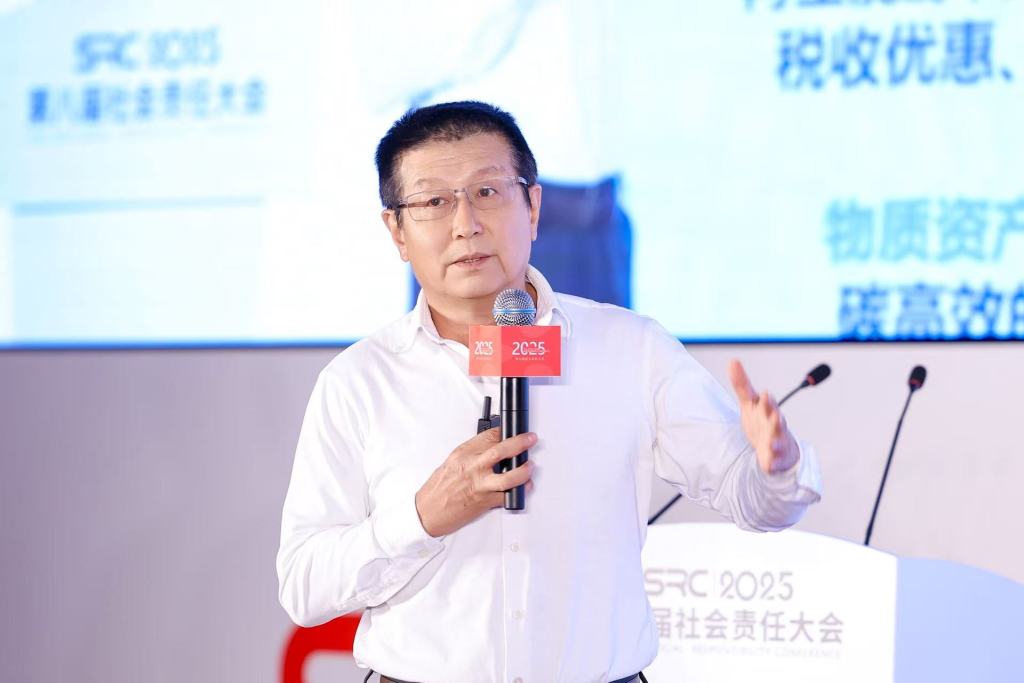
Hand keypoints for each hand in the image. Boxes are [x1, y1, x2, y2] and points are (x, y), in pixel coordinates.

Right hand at [415, 428, 535, 536]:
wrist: (428, 512)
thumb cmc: (438, 489)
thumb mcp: (452, 462)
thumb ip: (472, 453)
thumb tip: (492, 445)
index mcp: (463, 455)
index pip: (488, 436)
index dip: (504, 431)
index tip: (512, 430)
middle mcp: (472, 468)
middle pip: (500, 451)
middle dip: (519, 443)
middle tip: (530, 439)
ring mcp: (480, 486)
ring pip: (508, 477)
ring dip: (524, 470)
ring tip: (530, 466)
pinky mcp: (484, 502)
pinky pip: (507, 496)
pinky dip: (520, 491)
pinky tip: (526, 486)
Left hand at [727, 360, 799, 474]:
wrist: (777, 448)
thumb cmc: (762, 421)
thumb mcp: (749, 403)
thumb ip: (742, 384)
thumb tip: (732, 361)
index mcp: (767, 410)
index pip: (766, 402)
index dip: (765, 399)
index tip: (764, 393)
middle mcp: (774, 424)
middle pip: (776, 419)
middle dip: (775, 415)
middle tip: (774, 413)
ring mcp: (776, 441)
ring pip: (778, 440)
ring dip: (776, 440)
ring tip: (771, 443)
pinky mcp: (775, 458)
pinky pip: (774, 461)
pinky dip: (772, 463)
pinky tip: (768, 464)